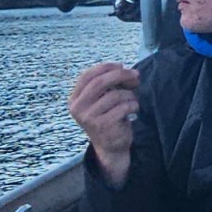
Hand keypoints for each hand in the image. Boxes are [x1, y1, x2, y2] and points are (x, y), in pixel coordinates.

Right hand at [68, 63, 139, 187]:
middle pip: (100, 82)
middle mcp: (78, 108)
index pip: (87, 76)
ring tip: (132, 101)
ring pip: (115, 95)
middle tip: (136, 75)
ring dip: (129, 95)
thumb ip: (110, 84)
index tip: (121, 65)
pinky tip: (133, 110)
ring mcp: (88, 117)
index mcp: (75, 98)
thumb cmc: (109, 117)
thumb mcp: (103, 99)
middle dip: (121, 75)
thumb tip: (127, 71)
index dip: (105, 68)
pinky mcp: (102, 125)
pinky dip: (132, 105)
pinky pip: (123, 107)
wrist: (111, 146)